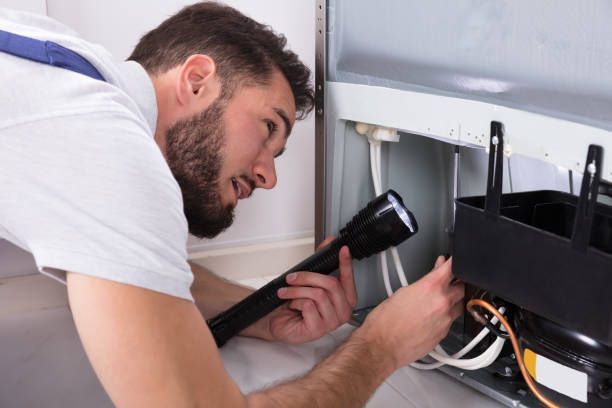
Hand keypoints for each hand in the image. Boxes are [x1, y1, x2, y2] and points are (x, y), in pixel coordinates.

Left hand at [263, 237, 357, 343]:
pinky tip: (293, 306)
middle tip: (292, 277)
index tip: (343, 249)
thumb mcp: (309, 281)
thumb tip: (328, 242)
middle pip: (331, 284)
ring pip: (318, 294)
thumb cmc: (296, 305)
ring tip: (287, 293)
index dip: (346, 263)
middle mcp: (343, 311)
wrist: (278, 322)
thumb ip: (321, 262)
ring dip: (297, 290)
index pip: (348, 278)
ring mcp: (332, 322)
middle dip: (307, 277)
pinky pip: (308, 306)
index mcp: (345, 299)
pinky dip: (296, 302)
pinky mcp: (318, 329)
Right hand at [354, 256, 463, 370]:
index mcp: (430, 288)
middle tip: (447, 281)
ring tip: (440, 300)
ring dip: (454, 300)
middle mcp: (442, 303)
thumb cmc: (384, 322)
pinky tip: (433, 316)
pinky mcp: (444, 334)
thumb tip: (429, 280)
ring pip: (460, 305)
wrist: (381, 346)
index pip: (452, 267)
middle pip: (462, 287)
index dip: (453, 262)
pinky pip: (451, 321)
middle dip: (456, 283)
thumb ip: (421, 284)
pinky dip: (445, 316)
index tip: (452, 260)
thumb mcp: (401, 292)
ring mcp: (445, 320)